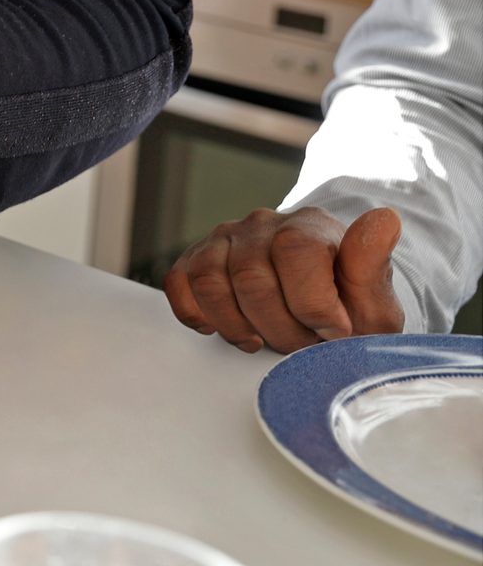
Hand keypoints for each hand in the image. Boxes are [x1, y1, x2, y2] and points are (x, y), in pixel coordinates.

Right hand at [164, 206, 403, 353]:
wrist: (322, 310)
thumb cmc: (348, 309)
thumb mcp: (375, 301)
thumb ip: (374, 264)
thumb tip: (386, 218)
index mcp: (309, 227)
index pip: (296, 252)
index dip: (313, 304)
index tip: (334, 331)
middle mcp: (261, 224)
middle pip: (251, 278)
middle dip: (279, 328)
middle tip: (302, 346)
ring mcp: (224, 240)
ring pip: (209, 281)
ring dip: (237, 326)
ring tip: (266, 340)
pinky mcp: (196, 259)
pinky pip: (180, 284)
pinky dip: (199, 314)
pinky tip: (230, 327)